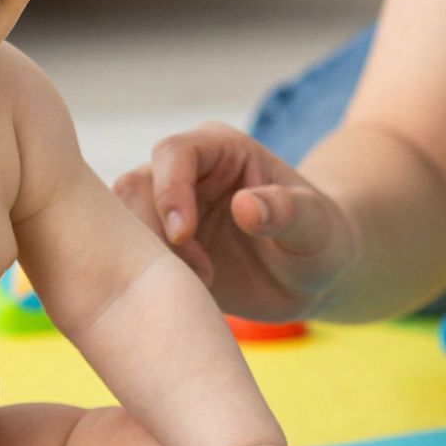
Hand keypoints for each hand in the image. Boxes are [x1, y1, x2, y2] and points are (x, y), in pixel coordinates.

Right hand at [113, 123, 357, 319]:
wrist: (312, 276)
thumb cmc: (321, 239)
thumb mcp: (317, 227)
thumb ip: (286, 212)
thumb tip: (245, 206)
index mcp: (220, 149)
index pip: (173, 153)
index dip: (170, 191)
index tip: (185, 235)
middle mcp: (186, 174)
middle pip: (135, 188)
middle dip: (154, 232)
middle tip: (200, 274)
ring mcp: (168, 211)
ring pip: (123, 225)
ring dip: (150, 260)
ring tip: (203, 284)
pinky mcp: (160, 248)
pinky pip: (132, 260)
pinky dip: (150, 281)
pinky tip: (193, 295)